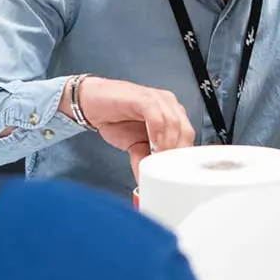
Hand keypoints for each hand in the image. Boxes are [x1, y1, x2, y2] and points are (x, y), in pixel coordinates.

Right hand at [63, 76, 194, 176]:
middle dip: (178, 153)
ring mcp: (158, 100)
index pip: (188, 138)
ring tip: (159, 162)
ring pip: (174, 124)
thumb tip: (148, 181)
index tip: (179, 173)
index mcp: (172, 115)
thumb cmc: (115, 118)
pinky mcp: (143, 98)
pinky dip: (157, 133)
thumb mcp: (134, 146)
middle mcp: (169, 105)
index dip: (185, 157)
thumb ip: (144, 161)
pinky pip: (156, 116)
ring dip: (168, 146)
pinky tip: (152, 146)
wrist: (91, 102)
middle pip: (185, 131)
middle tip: (168, 170)